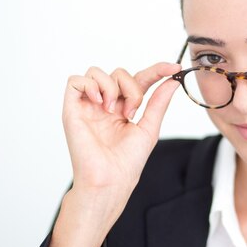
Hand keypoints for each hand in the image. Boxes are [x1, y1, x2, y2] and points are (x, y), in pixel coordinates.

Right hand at [62, 62, 180, 196]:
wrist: (110, 179)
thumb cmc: (127, 162)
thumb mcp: (149, 127)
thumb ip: (158, 102)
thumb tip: (172, 80)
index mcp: (123, 109)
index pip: (138, 80)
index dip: (156, 71)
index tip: (174, 67)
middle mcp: (105, 105)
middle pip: (118, 73)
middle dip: (131, 87)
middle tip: (131, 112)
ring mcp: (88, 106)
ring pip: (96, 72)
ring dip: (110, 86)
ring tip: (112, 111)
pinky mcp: (72, 109)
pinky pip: (75, 81)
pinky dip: (90, 85)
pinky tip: (99, 103)